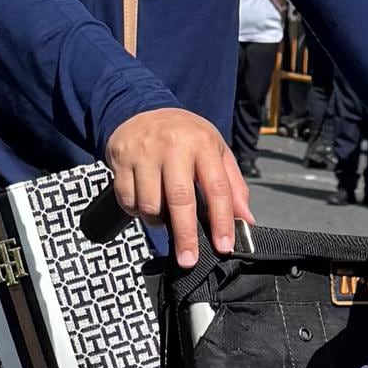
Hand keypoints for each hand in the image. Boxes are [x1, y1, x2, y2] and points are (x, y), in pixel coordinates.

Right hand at [106, 102, 252, 271]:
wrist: (142, 108)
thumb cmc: (185, 136)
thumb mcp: (215, 151)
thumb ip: (233, 185)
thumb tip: (246, 220)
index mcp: (202, 143)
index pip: (217, 188)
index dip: (221, 220)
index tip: (223, 246)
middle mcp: (172, 145)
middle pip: (180, 199)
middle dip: (185, 234)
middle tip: (188, 259)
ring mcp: (144, 152)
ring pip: (150, 204)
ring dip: (158, 222)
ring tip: (164, 217)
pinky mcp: (121, 159)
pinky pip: (128, 199)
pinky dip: (137, 211)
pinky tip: (145, 204)